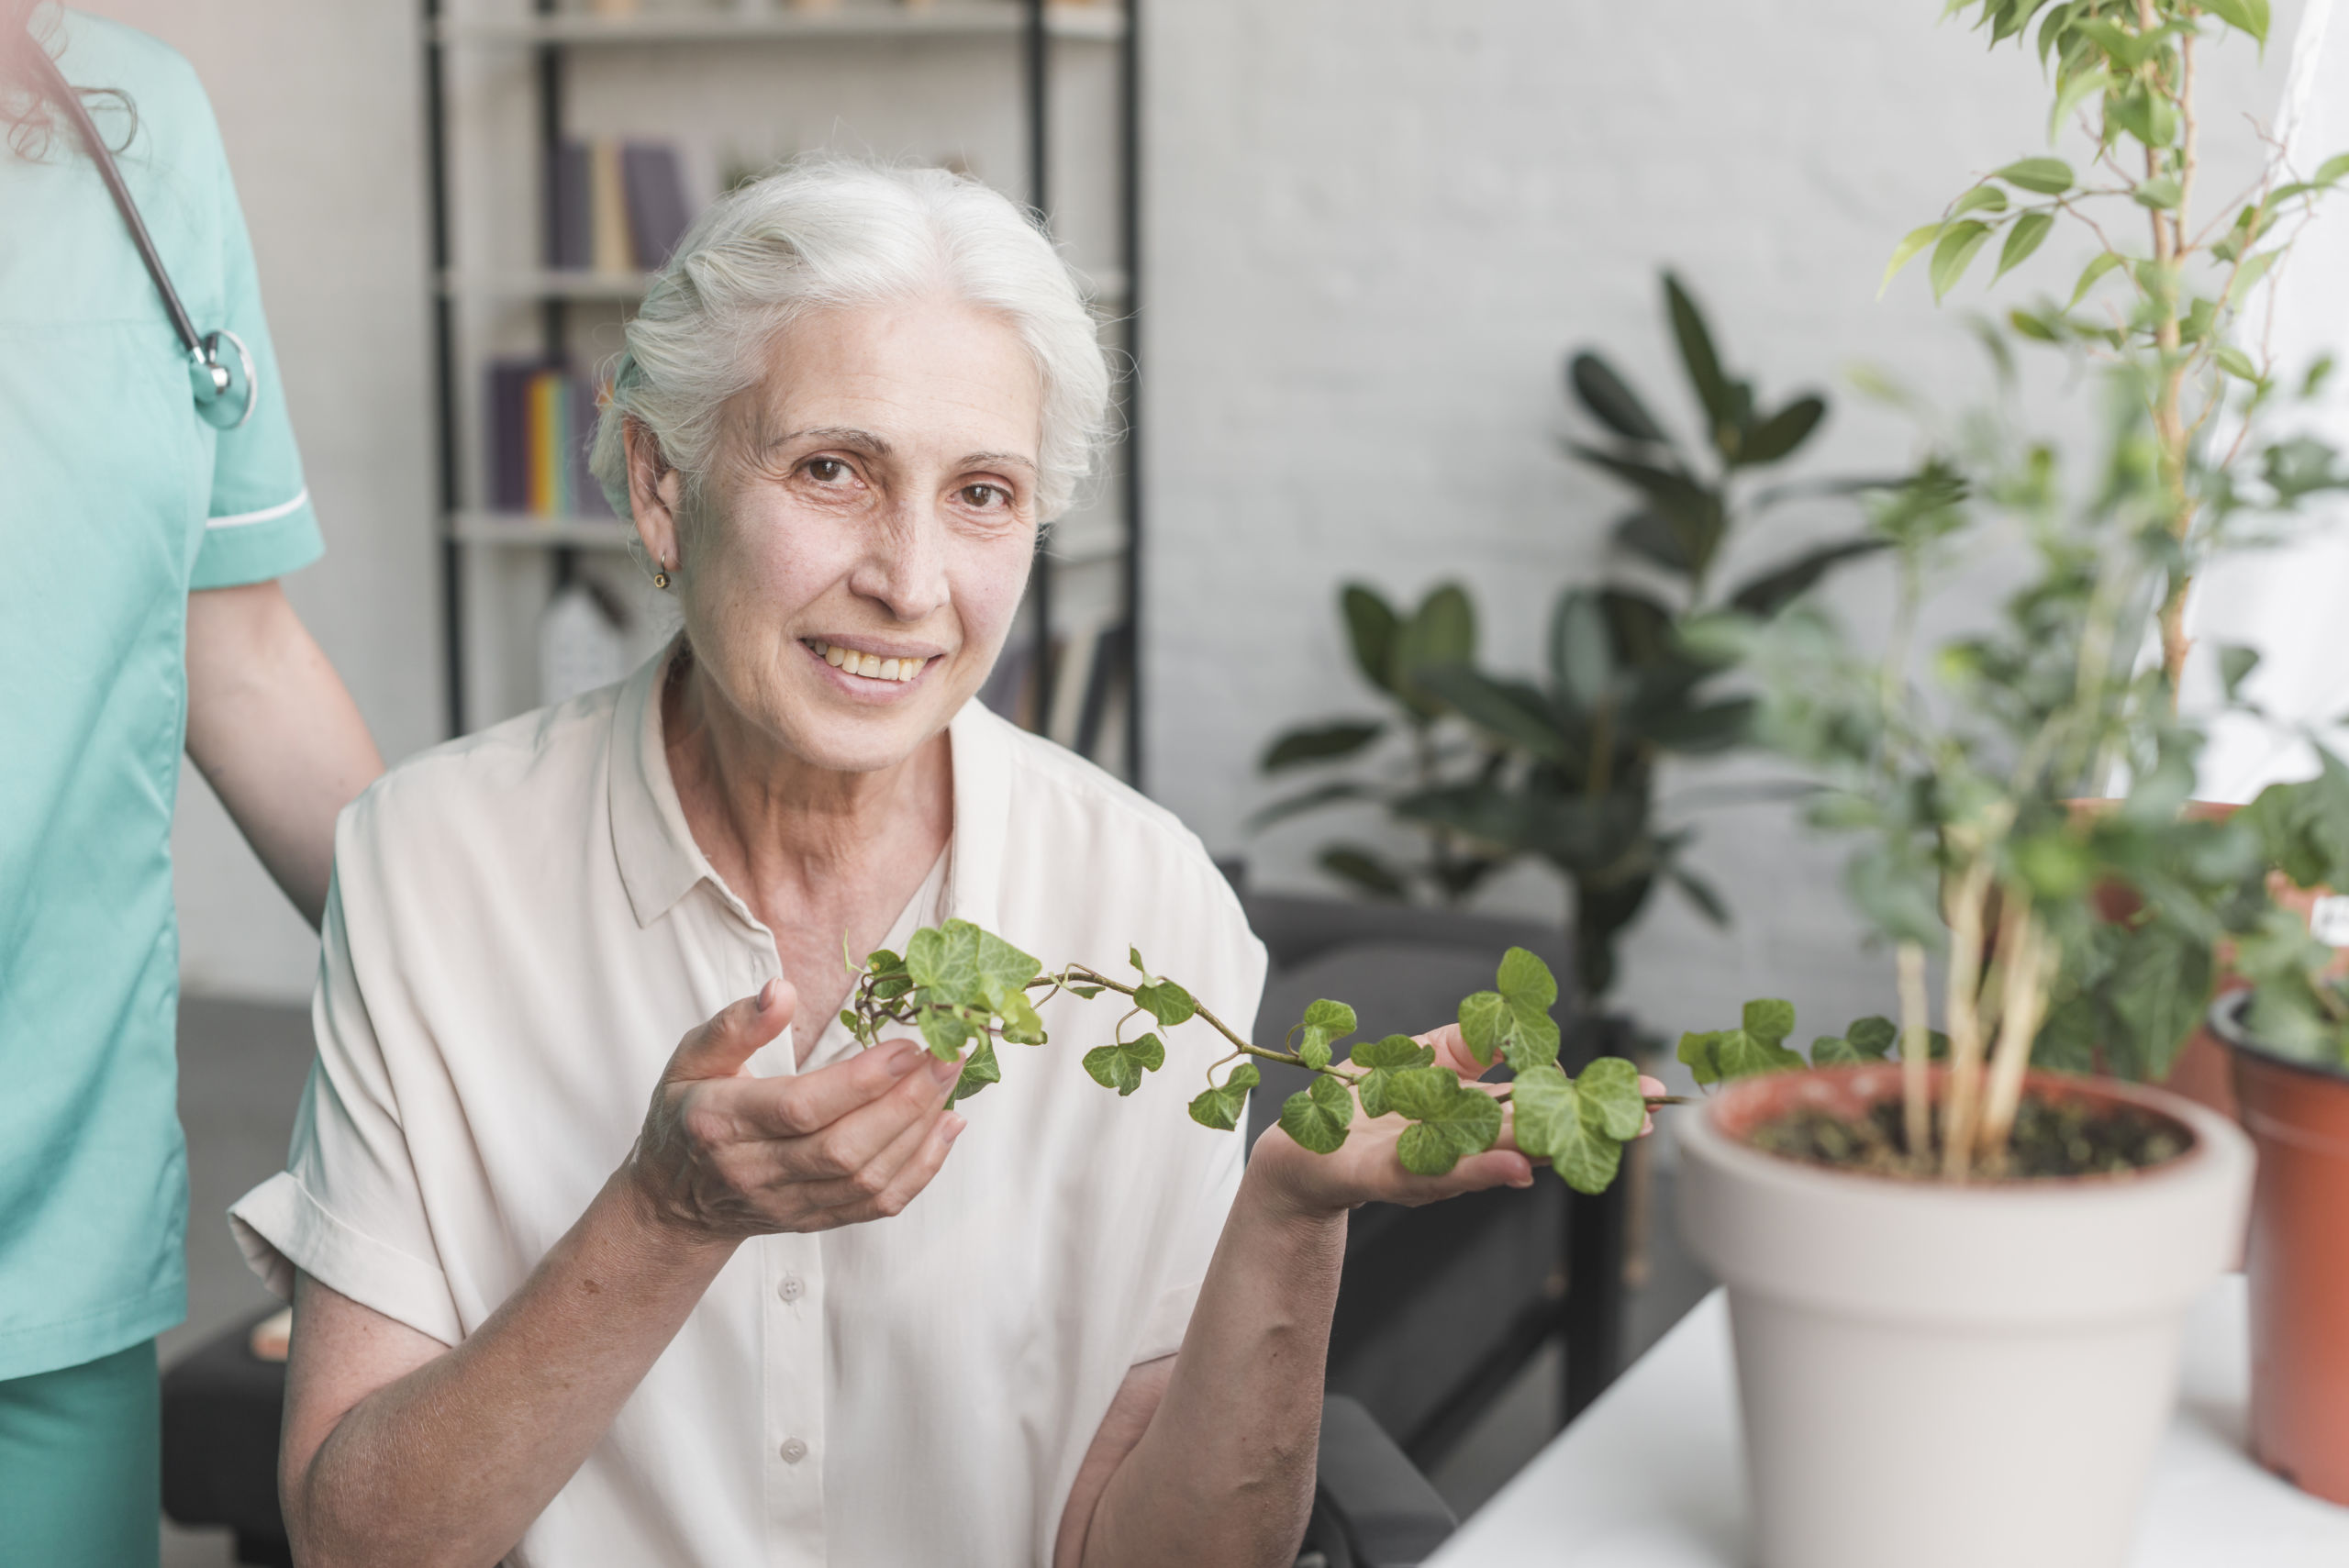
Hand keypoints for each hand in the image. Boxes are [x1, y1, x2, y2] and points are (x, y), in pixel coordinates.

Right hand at [626, 979, 966, 1244]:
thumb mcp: (690, 1058)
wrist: (675, 1201)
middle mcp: (755, 1172)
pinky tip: (946, 1126)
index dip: (860, 1080)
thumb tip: (781, 991)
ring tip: (950, 1081)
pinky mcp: (815, 1221)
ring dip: (921, 1131)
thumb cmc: (686, 1116)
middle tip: (948, 1056)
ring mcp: (788, 1204)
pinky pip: (877, 1206)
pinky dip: (921, 1168)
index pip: (799, 1108)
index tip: (908, 1046)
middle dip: (907, 1102)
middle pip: (844, 1149)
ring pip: (867, 1180)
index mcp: (720, 1125)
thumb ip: (735, 1024)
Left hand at [1246, 1024, 1667, 1220]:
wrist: (1300, 1149)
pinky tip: (1511, 1165)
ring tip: (1591, 1134)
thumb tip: (1532, 1035)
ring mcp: (1426, 1165)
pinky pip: (1427, 1174)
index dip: (1597, 1103)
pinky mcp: (1378, 1176)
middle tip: (1642, 1120)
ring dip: (1539, 1147)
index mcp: (1478, 1117)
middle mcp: (1462, 1147)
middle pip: (1533, 1135)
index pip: (1547, 1108)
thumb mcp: (1427, 1061)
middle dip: (1587, 1128)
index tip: (1652, 1095)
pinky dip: (1472, 1171)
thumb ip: (1478, 1045)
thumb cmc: (1369, 1107)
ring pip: (1489, 1157)